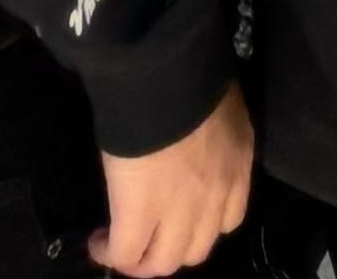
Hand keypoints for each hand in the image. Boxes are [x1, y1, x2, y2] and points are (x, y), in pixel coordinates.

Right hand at [94, 87, 252, 276]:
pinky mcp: (139, 216)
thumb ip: (212, 130)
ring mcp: (179, 212)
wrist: (167, 77)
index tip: (181, 217)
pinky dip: (110, 254)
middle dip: (171, 248)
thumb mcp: (220, 105)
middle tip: (149, 236)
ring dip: (142, 261)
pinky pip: (126, 253)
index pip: (229, 218)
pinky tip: (98, 243)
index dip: (202, 224)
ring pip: (164, 262)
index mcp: (237, 167)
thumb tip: (191, 134)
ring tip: (120, 246)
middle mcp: (215, 197)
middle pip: (196, 249)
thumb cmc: (193, 77)